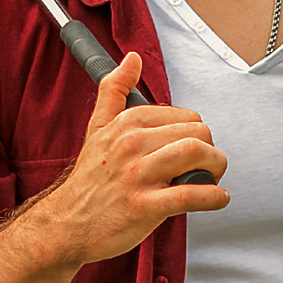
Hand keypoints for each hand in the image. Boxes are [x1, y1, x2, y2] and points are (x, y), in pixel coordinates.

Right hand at [22, 52, 227, 272]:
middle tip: (206, 166)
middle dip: (211, 150)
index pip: (185, 116)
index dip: (196, 133)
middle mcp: (131, 145)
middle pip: (197, 133)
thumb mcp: (96, 127)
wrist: (66, 223)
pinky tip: (216, 199)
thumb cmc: (89, 180)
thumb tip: (132, 59)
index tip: (191, 149)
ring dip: (216, 168)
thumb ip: (114, 90)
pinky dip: (213, 197)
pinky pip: (191, 194)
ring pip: (196, 155)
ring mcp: (137, 176)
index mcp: (126, 123)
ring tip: (212, 178)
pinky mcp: (143, 206)